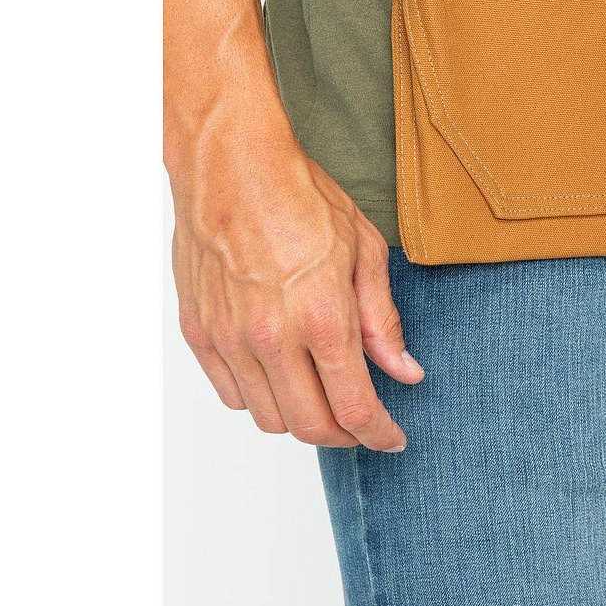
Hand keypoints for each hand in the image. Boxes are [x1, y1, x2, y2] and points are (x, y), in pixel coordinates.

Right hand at [171, 138, 422, 450]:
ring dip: (302, 420)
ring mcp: (230, 338)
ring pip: (268, 417)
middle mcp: (272, 338)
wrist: (230, 166)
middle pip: (310, 426)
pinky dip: (261, 398)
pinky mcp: (200, 332)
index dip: (378, 434)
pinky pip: (231, 393)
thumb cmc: (301, 198)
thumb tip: (405, 371)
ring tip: (323, 398)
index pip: (354, 408)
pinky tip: (281, 377)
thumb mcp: (365, 252)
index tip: (391, 439)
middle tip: (362, 425)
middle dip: (345, 437)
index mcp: (322, 318)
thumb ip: (382, 322)